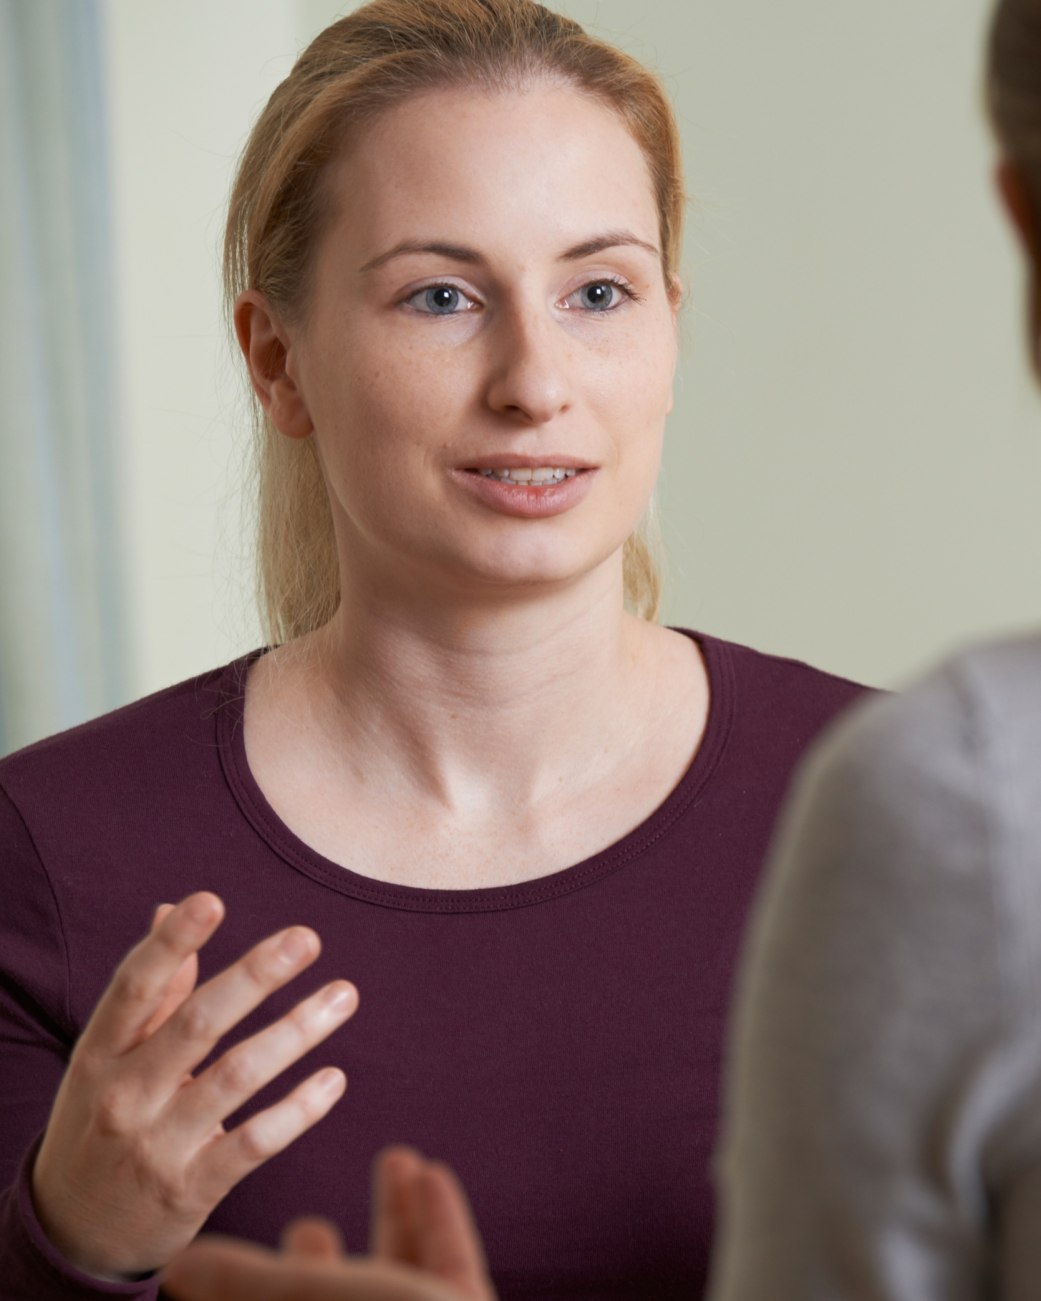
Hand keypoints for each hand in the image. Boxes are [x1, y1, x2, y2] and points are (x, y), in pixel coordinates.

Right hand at [31, 892, 357, 1278]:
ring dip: (296, 1031)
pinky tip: (335, 1077)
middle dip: (254, 977)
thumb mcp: (108, 1058)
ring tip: (344, 993)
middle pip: (196, 1024)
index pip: (135, 987)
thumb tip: (169, 909)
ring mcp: (157, 1145)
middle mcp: (124, 1095)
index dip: (171, 943)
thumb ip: (151, 990)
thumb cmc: (102, 1118)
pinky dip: (298, 1108)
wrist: (73, 1230)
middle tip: (307, 937)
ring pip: (237, 1077)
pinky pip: (255, 1142)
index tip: (210, 899)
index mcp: (100, 1052)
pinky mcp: (191, 1188)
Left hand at [162, 1146, 496, 1300]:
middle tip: (305, 1225)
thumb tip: (178, 1268)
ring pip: (398, 1282)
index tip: (227, 1253)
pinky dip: (440, 1220)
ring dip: (394, 1216)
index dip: (241, 1292)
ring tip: (394, 1158)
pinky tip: (431, 1172)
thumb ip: (240, 1284)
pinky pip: (449, 1267)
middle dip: (318, 1264)